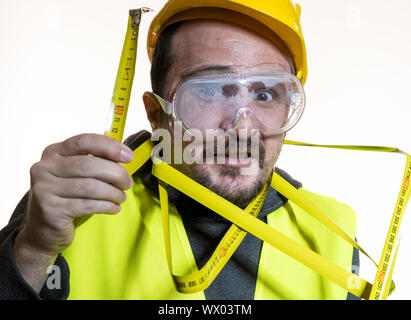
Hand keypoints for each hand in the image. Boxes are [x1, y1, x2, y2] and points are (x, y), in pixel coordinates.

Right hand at [13, 133, 133, 290]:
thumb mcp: (74, 175)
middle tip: (127, 183)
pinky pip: (88, 205)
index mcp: (53, 152)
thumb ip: (94, 162)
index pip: (84, 141)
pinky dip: (107, 206)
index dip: (110, 147)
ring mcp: (44, 189)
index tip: (128, 156)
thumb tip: (123, 157)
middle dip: (116, 174)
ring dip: (113, 192)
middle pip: (89, 165)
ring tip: (121, 197)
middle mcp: (45, 168)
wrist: (43, 230)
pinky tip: (114, 208)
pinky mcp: (50, 209)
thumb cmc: (66, 198)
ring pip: (90, 186)